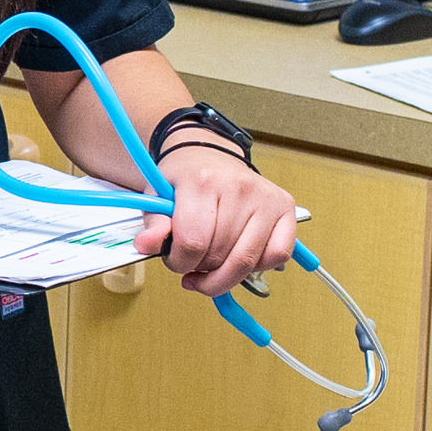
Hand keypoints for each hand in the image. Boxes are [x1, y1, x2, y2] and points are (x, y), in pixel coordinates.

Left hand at [135, 139, 297, 294]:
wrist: (208, 155)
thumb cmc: (184, 179)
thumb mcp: (158, 197)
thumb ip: (154, 224)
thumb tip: (146, 245)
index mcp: (202, 182)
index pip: (192, 242)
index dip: (179, 262)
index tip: (174, 259)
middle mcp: (239, 187)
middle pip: (219, 256)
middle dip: (200, 269)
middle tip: (192, 260)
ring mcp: (265, 197)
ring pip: (247, 262)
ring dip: (225, 275)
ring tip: (211, 265)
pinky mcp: (285, 206)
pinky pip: (277, 254)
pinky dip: (258, 266)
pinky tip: (240, 258)